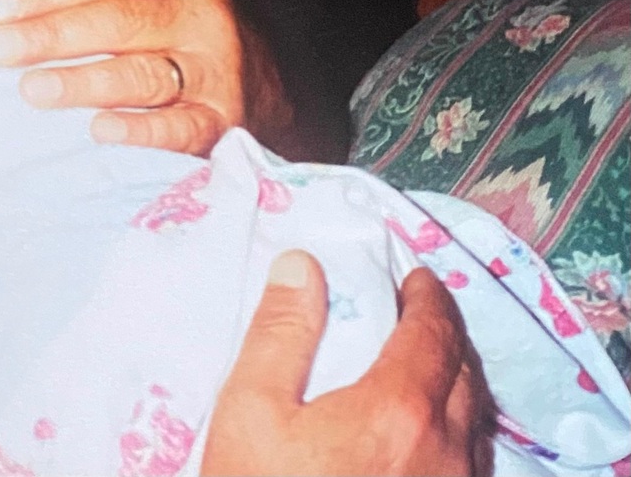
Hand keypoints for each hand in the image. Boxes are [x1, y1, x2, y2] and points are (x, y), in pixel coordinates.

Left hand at [0, 0, 251, 155]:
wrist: (253, 82)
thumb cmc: (180, 16)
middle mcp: (202, 16)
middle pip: (118, 23)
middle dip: (54, 36)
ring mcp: (214, 71)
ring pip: (143, 75)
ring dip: (85, 83)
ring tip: (31, 90)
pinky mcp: (220, 123)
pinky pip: (179, 128)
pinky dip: (141, 132)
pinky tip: (98, 132)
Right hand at [201, 250, 495, 476]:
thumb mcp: (250, 411)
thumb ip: (280, 334)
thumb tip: (302, 267)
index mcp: (397, 409)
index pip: (432, 333)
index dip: (427, 298)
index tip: (416, 280)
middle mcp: (444, 449)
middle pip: (465, 372)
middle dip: (445, 333)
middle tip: (418, 313)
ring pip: (475, 419)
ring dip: (455, 379)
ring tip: (424, 364)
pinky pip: (470, 458)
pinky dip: (456, 424)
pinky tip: (426, 430)